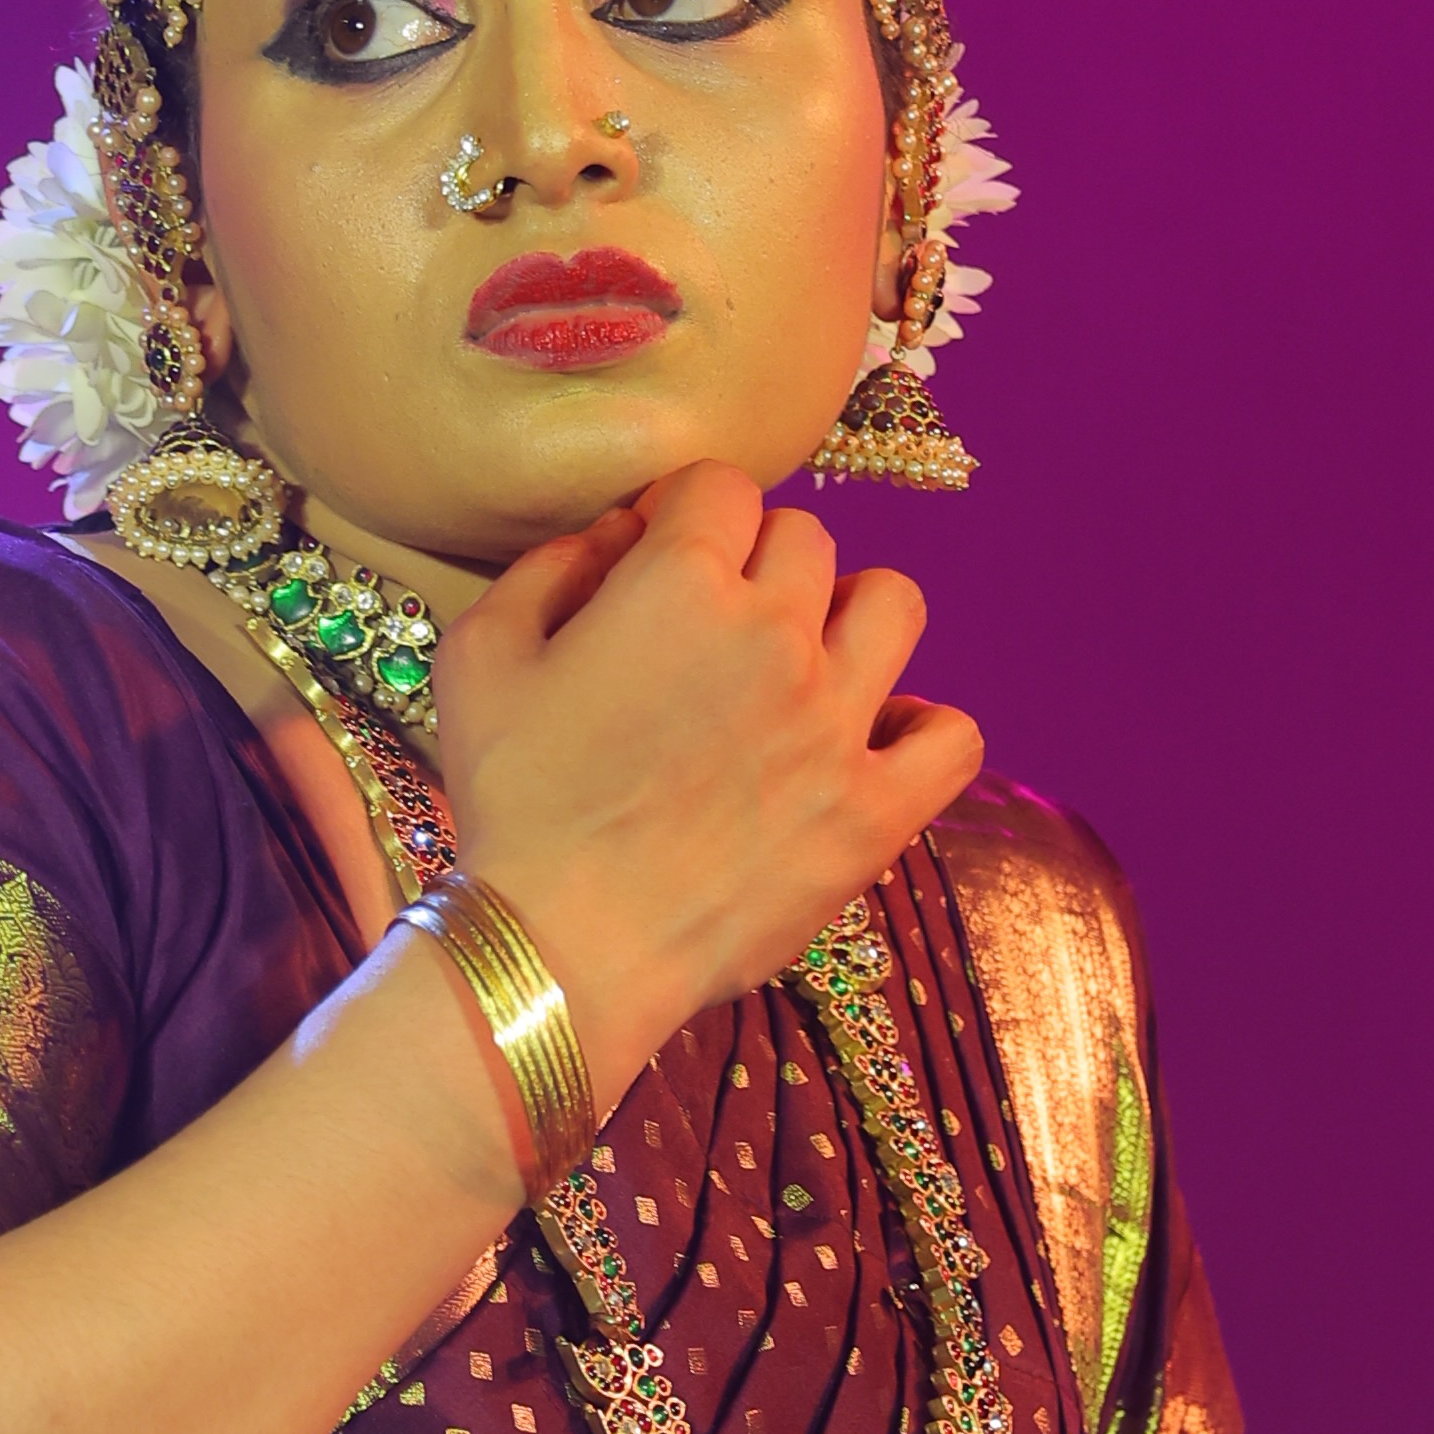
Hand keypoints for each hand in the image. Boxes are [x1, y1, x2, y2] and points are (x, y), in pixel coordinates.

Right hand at [423, 466, 981, 1099]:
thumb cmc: (510, 803)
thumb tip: (615, 535)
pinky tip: (872, 741)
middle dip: (758, 562)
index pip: (721, 486)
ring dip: (850, 617)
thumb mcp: (480, 656)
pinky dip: (923, 728)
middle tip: (717, 626)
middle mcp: (775, 636)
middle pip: (806, 539)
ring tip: (807, 663)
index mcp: (680, 583)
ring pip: (894, 606)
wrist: (562, 948)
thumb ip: (550, 566)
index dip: (684, 514)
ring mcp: (838, 723)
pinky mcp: (876, 810)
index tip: (659, 560)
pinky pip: (952, 735)